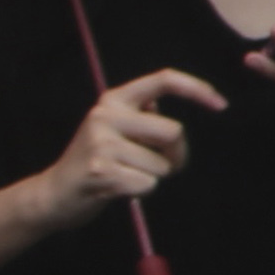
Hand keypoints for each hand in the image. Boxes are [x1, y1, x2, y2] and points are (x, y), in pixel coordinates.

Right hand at [39, 68, 223, 220]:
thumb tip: (174, 99)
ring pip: (162, 164)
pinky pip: (148, 184)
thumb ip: (142, 114)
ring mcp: (102, 144)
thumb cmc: (95, 161)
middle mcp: (106, 116)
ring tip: (126, 176)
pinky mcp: (103, 172)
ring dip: (153, 177)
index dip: (196, 89)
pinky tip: (118, 189)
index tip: (221, 105)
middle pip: (173, 131)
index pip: (163, 80)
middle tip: (158, 165)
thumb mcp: (112, 127)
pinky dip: (141, 192)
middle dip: (176, 155)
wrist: (53, 194)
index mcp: (113, 100)